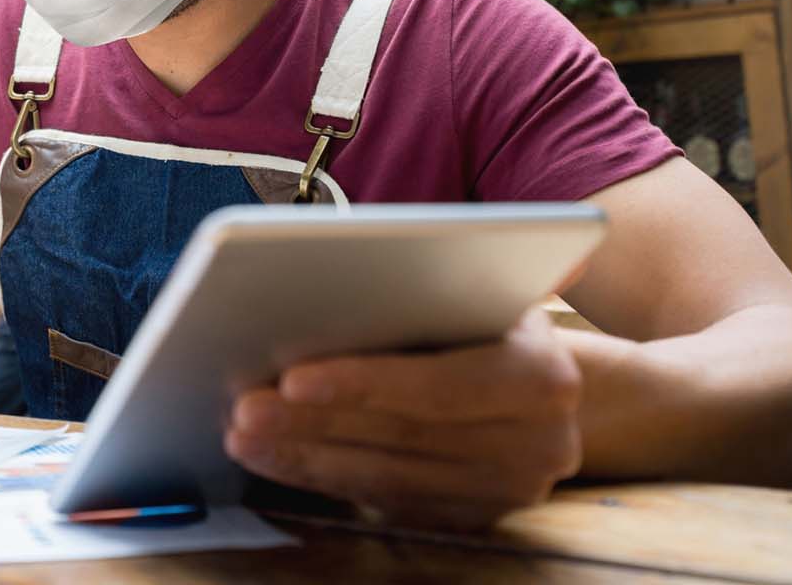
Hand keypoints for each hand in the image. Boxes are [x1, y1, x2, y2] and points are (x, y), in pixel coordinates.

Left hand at [225, 307, 581, 531]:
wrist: (549, 386)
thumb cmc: (492, 316)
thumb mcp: (483, 289)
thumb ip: (434, 287)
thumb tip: (344, 275)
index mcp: (544, 377)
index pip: (441, 386)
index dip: (364, 384)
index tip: (293, 379)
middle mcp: (538, 446)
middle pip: (403, 437)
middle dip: (314, 424)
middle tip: (244, 407)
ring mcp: (506, 491)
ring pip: (386, 477)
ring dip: (304, 456)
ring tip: (242, 432)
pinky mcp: (469, 517)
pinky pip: (383, 501)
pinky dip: (321, 477)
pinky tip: (273, 456)